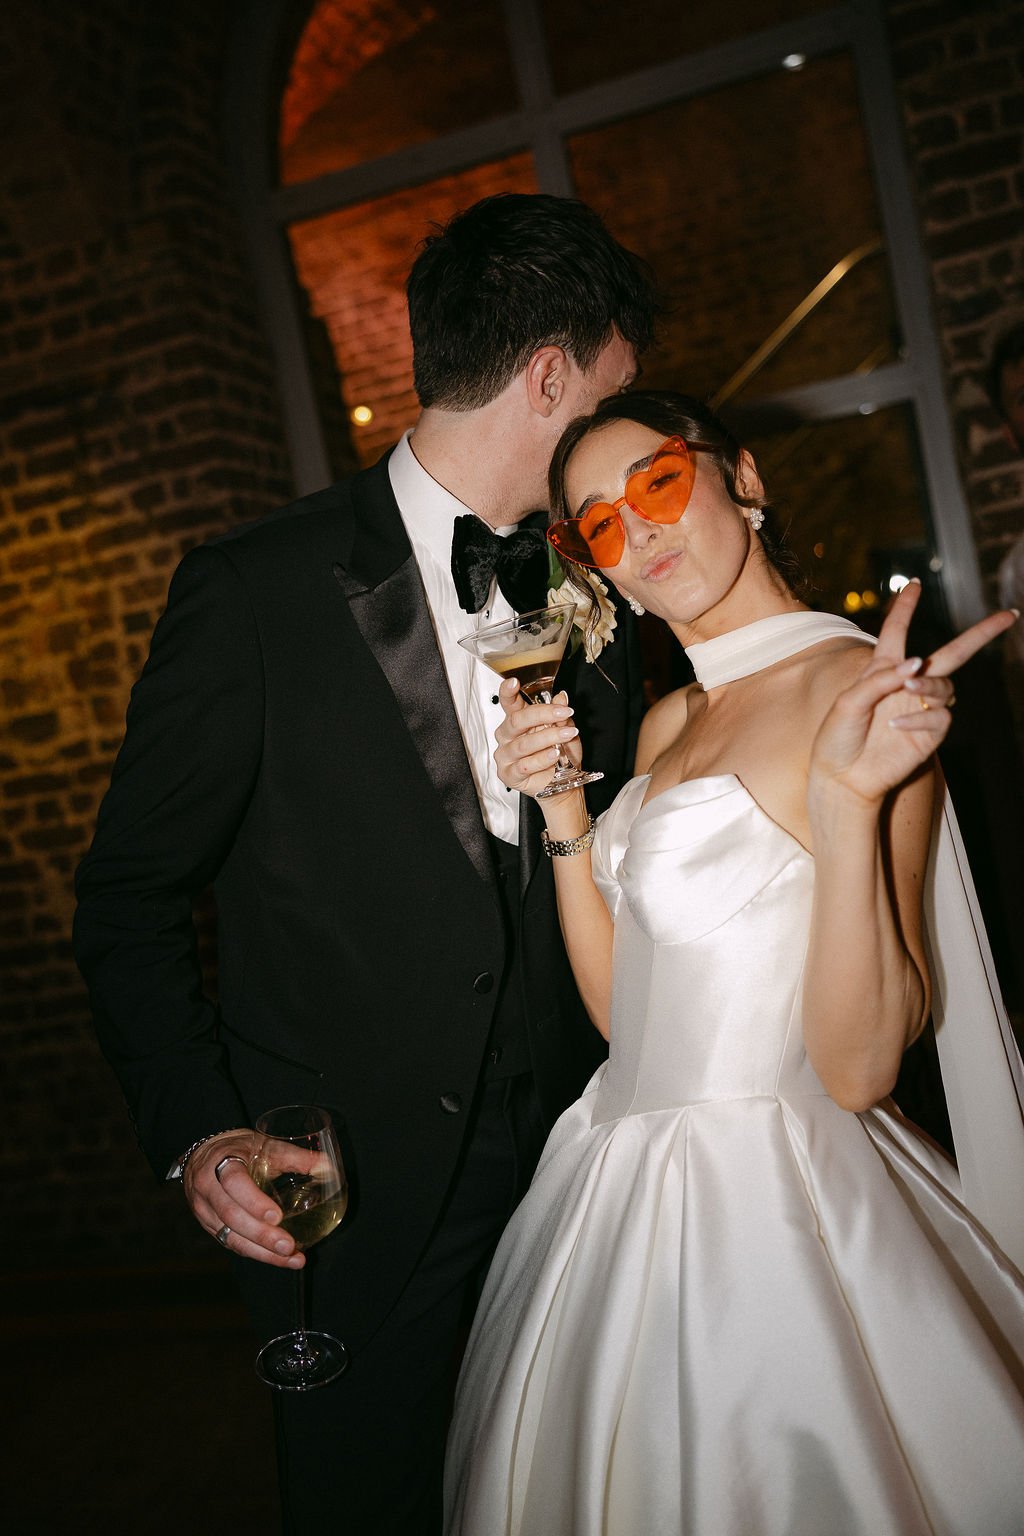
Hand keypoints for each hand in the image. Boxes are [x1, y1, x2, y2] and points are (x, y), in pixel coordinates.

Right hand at [183, 1130, 305, 1268]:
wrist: (203, 1156)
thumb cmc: (239, 1149)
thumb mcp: (265, 1145)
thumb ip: (296, 1157)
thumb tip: (329, 1168)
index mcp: (221, 1163)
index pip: (234, 1183)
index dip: (254, 1201)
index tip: (277, 1216)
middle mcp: (208, 1189)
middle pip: (231, 1216)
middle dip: (261, 1235)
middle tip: (288, 1246)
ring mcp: (205, 1211)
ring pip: (230, 1237)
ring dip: (261, 1251)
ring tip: (291, 1258)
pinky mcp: (210, 1227)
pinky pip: (231, 1244)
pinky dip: (256, 1253)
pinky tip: (277, 1258)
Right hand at [493, 679, 579, 798]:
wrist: (563, 783)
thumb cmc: (560, 756)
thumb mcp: (565, 731)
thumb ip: (560, 716)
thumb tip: (561, 697)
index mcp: (517, 721)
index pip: (508, 703)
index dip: (508, 692)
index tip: (514, 682)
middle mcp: (507, 736)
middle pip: (517, 720)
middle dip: (543, 714)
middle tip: (563, 713)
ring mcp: (505, 755)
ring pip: (523, 744)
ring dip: (548, 738)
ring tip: (566, 736)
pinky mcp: (509, 774)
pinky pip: (524, 765)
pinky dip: (541, 759)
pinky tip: (554, 754)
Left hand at [809, 580, 1016, 808]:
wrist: (842, 778)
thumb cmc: (838, 738)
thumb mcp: (848, 702)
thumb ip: (879, 679)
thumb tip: (918, 663)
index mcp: (882, 670)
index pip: (897, 632)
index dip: (906, 608)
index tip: (915, 584)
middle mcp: (907, 686)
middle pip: (952, 654)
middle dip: (981, 634)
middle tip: (1009, 615)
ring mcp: (922, 709)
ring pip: (945, 686)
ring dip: (929, 683)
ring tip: (908, 688)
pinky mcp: (930, 734)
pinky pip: (940, 717)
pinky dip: (920, 718)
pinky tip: (897, 726)